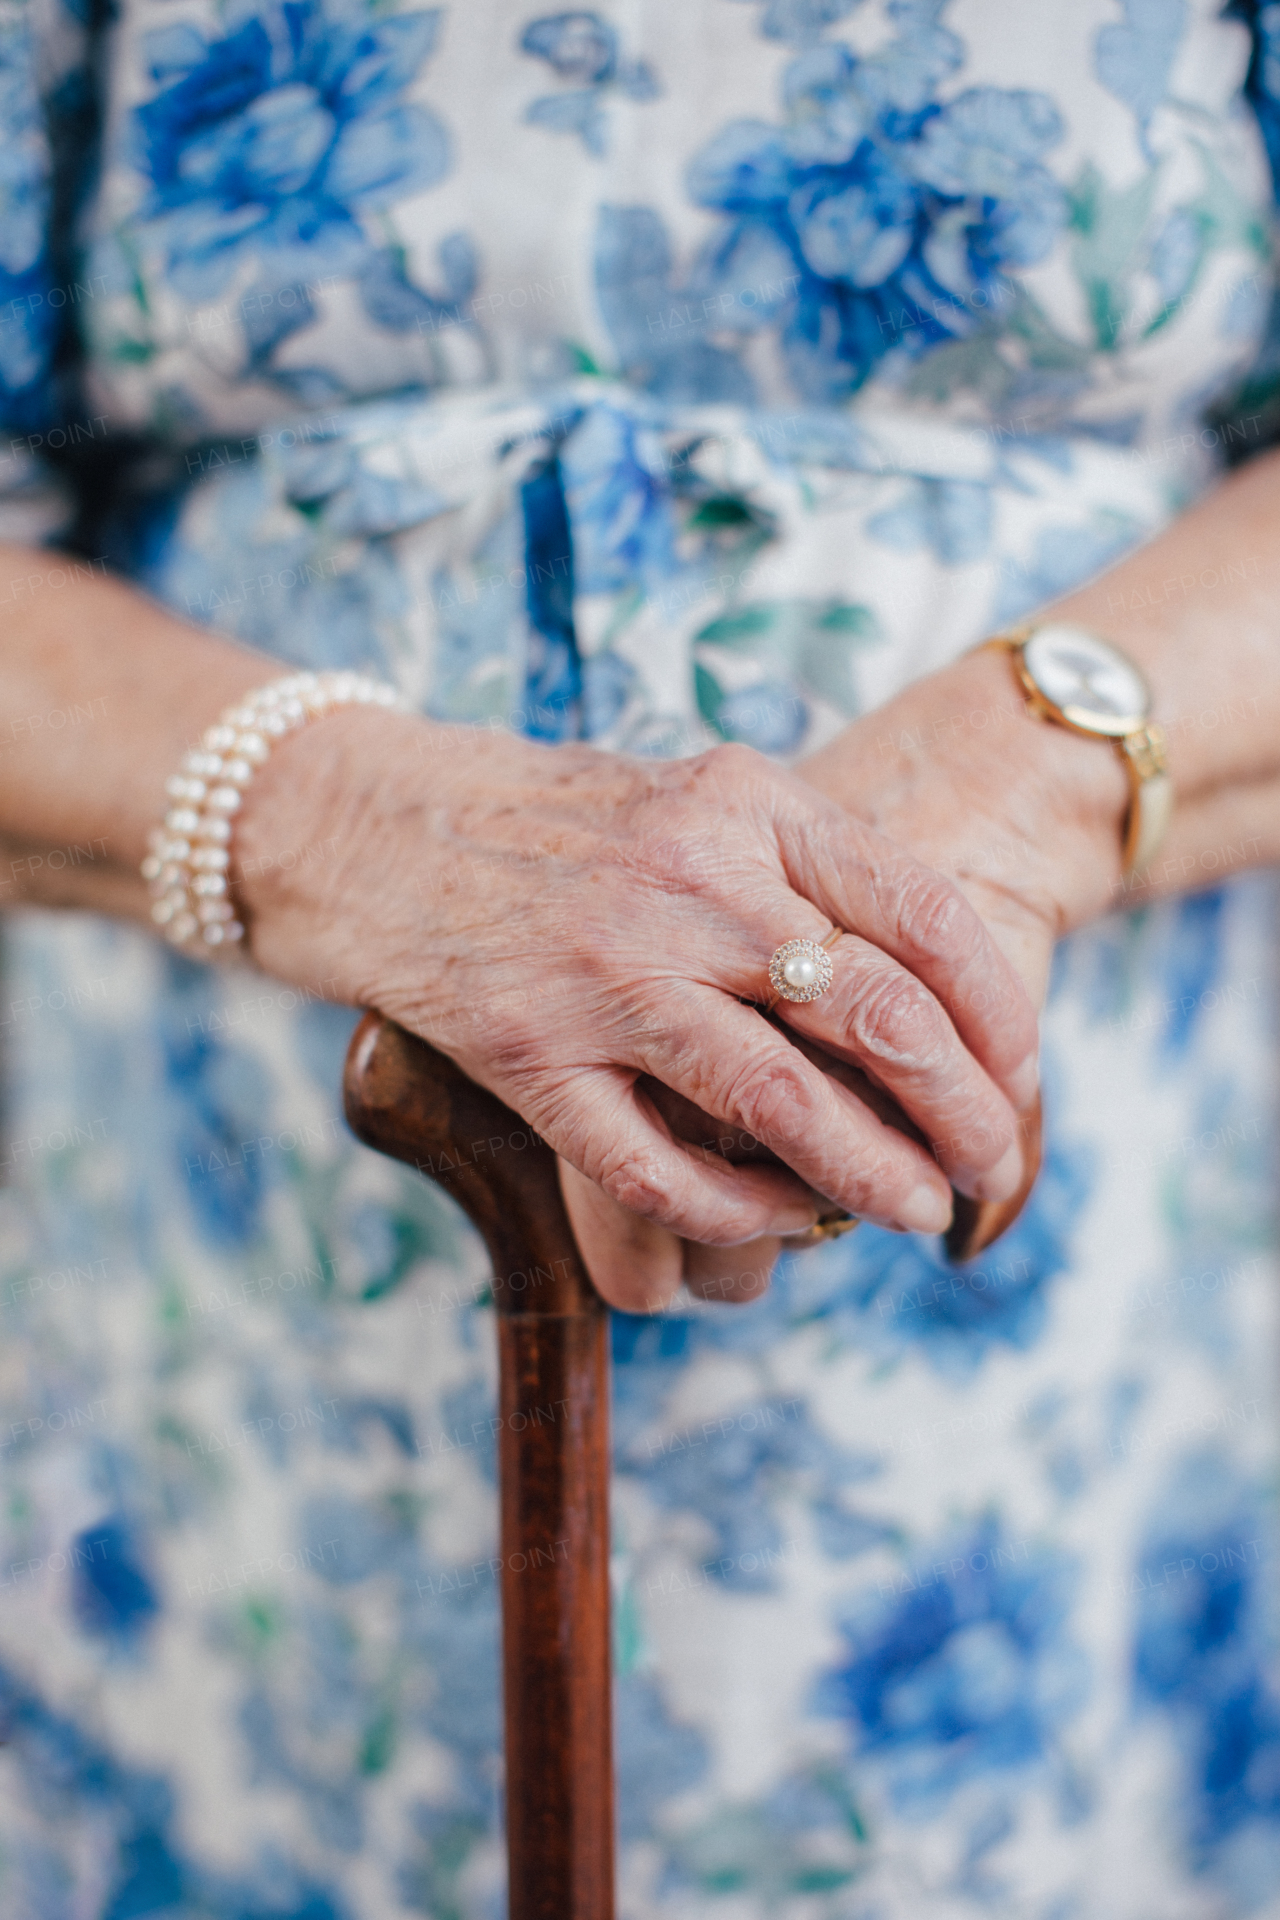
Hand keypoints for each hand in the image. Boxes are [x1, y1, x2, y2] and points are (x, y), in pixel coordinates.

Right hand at [561, 647, 1126, 1309]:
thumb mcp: (700, 796)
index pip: (922, 915)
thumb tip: (932, 986)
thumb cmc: (560, 821)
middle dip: (964, 1111)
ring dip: (872, 1178)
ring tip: (918, 1212)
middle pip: (877, 1016)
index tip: (1020, 1071)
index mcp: (747, 805)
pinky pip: (656, 1167)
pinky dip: (733, 1213)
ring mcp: (605, 976)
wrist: (375, 828)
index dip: (997, 1012)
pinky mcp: (530, 1056)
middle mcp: (688, 884)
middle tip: (992, 1162)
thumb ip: (806, 866)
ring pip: (782, 1107)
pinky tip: (773, 1220)